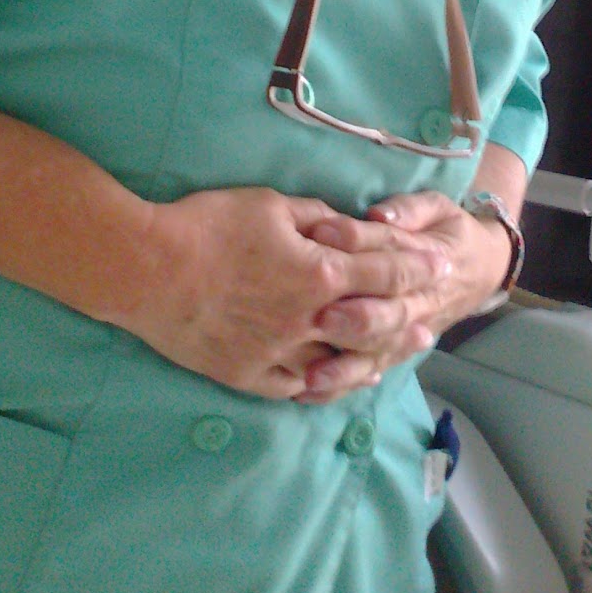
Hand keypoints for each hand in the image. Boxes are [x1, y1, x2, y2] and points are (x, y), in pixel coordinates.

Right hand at [115, 187, 450, 400]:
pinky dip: (321, 385)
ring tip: (396, 357)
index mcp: (320, 272)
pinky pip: (296, 387)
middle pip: (372, 321)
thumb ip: (315, 219)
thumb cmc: (209, 227)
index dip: (416, 266)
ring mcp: (280, 353)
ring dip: (372, 358)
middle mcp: (310, 320)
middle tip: (433, 319)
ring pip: (340, 362)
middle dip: (407, 316)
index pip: (383, 270)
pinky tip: (334, 382)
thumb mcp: (269, 205)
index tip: (441, 263)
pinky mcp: (249, 375)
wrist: (150, 269)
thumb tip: (345, 227)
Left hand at [301, 190, 512, 400]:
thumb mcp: (438, 207)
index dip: (358, 241)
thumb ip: (409, 209)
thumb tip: (379, 215)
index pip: (392, 252)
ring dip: (346, 366)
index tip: (323, 233)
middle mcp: (419, 303)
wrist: (481, 270)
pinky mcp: (397, 350)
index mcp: (428, 260)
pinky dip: (344, 385)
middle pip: (389, 314)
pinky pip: (373, 371)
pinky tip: (312, 391)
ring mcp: (408, 332)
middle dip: (356, 318)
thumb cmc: (448, 232)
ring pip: (380, 353)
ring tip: (311, 374)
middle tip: (320, 317)